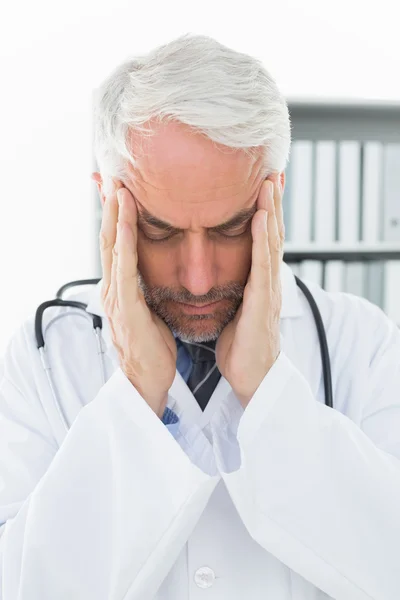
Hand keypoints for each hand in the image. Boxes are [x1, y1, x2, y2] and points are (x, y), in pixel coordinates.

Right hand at [99, 181, 176, 418]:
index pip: (116, 244)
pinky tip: (124, 220)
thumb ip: (144, 289)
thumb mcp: (147, 311)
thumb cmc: (151, 347)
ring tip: (116, 186)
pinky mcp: (124, 306)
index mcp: (120, 288)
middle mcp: (112, 287)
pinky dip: (122, 240)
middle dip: (109, 206)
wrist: (147, 380)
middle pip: (108, 238)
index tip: (120, 188)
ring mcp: (115, 296)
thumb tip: (152, 274)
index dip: (116, 216)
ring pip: (111, 246)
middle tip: (111, 175)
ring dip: (113, 214)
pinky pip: (123, 267)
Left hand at [216, 174, 283, 408]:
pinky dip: (263, 241)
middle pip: (271, 234)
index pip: (261, 240)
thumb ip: (235, 289)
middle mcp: (267, 282)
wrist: (252, 378)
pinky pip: (263, 267)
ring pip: (271, 243)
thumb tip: (222, 274)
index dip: (263, 213)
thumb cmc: (242, 346)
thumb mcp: (236, 310)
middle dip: (272, 203)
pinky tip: (261, 219)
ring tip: (270, 183)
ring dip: (272, 212)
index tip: (260, 186)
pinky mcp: (263, 304)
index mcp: (258, 283)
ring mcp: (269, 291)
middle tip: (272, 171)